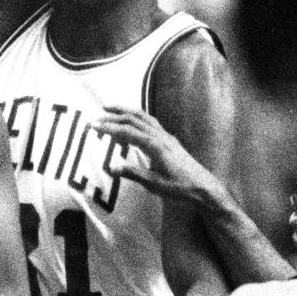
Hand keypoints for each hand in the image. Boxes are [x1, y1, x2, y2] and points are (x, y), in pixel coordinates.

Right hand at [92, 106, 214, 200]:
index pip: (128, 132)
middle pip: (134, 119)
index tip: (94, 125)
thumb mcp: (154, 184)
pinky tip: (132, 120)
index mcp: (155, 145)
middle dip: (114, 116)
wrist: (203, 186)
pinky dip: (138, 117)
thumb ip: (133, 173)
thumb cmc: (179, 187)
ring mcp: (166, 136)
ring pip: (144, 117)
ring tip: (111, 109)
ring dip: (126, 111)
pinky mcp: (169, 139)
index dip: (109, 128)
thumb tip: (111, 167)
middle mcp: (161, 136)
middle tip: (97, 115)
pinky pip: (151, 122)